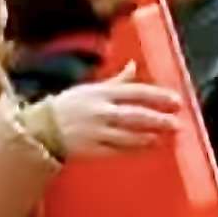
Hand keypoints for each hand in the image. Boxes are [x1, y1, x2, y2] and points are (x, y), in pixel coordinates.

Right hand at [50, 63, 183, 157]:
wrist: (41, 129)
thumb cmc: (67, 106)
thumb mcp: (91, 88)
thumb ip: (116, 80)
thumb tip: (134, 66)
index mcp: (102, 93)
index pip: (136, 92)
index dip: (158, 96)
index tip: (175, 101)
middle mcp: (100, 112)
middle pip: (136, 116)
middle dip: (158, 119)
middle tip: (176, 123)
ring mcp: (96, 132)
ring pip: (128, 136)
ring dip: (148, 137)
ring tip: (162, 137)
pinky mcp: (91, 149)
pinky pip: (117, 150)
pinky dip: (133, 149)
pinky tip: (146, 147)